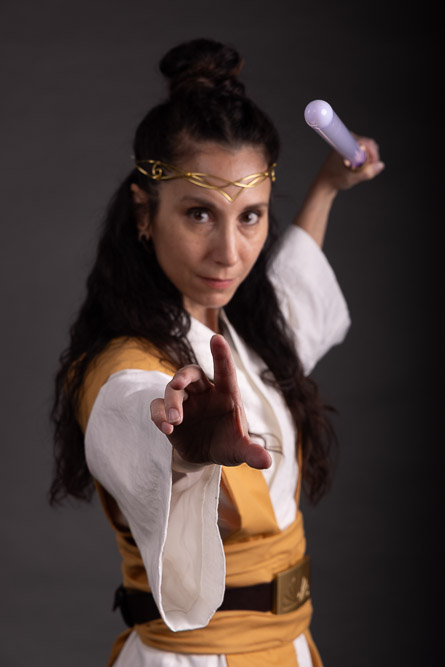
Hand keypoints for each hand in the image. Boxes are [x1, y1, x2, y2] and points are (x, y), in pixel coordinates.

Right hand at [150, 334, 271, 469]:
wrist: (206, 456)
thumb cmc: (228, 445)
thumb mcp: (240, 450)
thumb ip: (251, 453)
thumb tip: (266, 462)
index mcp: (226, 394)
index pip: (224, 370)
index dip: (221, 355)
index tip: (216, 338)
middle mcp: (204, 392)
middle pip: (191, 373)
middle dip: (183, 376)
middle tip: (177, 385)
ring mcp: (185, 401)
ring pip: (172, 388)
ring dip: (171, 402)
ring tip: (174, 421)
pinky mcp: (168, 413)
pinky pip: (158, 406)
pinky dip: (159, 415)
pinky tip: (166, 430)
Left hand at [316, 135, 384, 191]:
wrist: (325, 182)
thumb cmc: (335, 180)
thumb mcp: (351, 179)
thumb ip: (366, 173)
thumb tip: (381, 165)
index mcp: (344, 144)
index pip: (366, 142)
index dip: (372, 153)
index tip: (372, 164)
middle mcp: (346, 140)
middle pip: (368, 143)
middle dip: (372, 157)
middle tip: (368, 170)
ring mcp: (348, 142)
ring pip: (367, 147)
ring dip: (369, 159)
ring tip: (361, 170)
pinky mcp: (349, 146)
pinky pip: (364, 149)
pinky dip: (366, 158)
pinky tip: (359, 167)